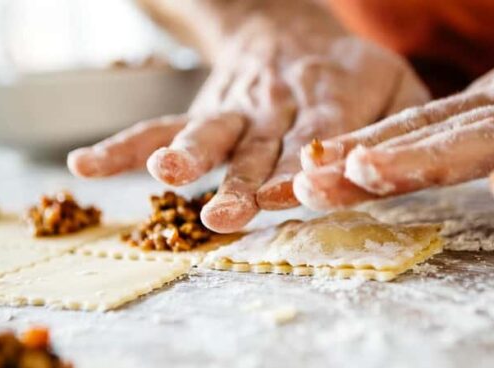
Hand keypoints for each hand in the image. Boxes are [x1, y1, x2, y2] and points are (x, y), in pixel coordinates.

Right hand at [67, 0, 427, 231]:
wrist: (286, 26)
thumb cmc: (350, 69)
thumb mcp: (395, 79)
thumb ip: (405, 120)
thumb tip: (408, 164)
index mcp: (330, 99)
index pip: (319, 136)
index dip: (305, 165)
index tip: (293, 193)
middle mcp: (277, 108)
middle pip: (259, 147)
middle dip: (242, 182)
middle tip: (224, 214)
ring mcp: (235, 111)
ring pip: (208, 135)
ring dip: (186, 158)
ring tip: (165, 179)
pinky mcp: (204, 112)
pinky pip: (160, 126)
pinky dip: (124, 147)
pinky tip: (85, 167)